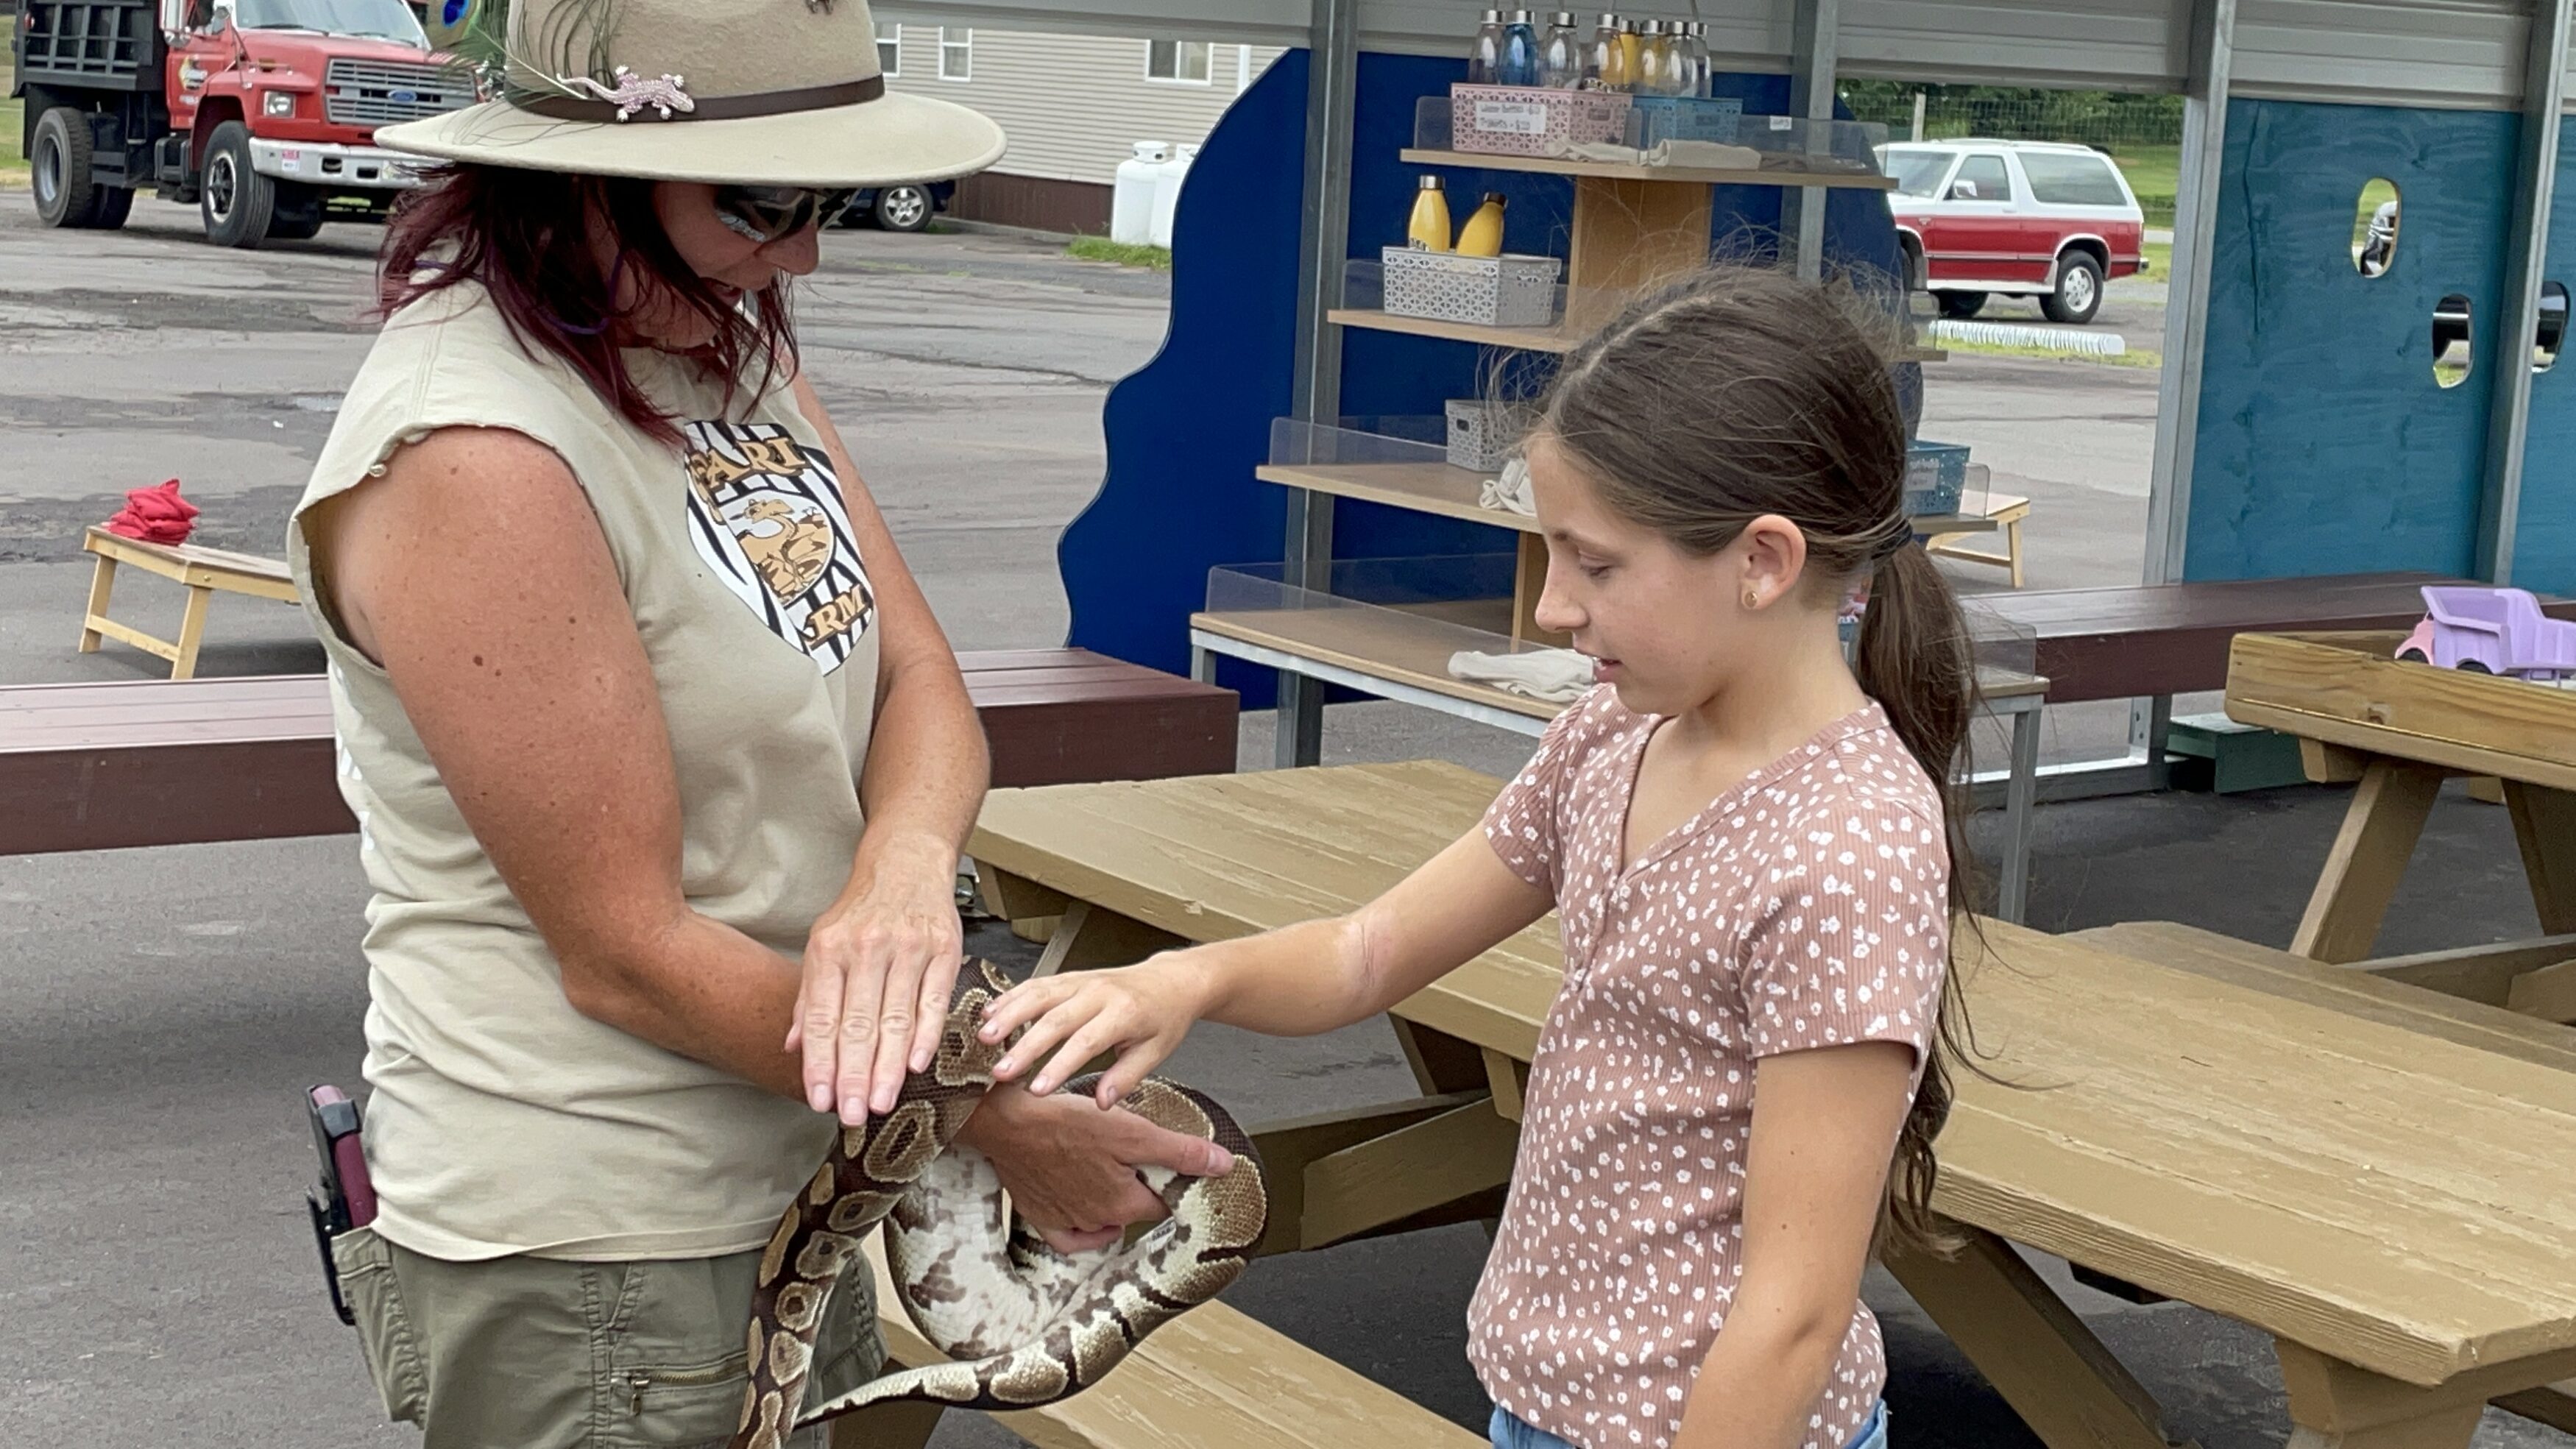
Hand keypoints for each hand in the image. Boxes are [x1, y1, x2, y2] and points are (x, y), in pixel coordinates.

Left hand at [788, 829, 965, 1124]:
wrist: (908, 864)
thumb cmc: (862, 911)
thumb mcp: (822, 943)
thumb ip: (809, 998)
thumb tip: (791, 1047)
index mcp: (829, 950)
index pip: (822, 1017)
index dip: (820, 1062)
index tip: (819, 1100)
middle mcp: (866, 948)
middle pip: (858, 1024)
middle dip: (853, 1075)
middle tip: (850, 1114)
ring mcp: (907, 948)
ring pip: (895, 1018)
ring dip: (887, 1067)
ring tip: (879, 1102)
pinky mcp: (943, 950)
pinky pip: (933, 1000)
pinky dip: (925, 1036)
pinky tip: (917, 1066)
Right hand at [961, 1082, 1236, 1253]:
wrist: (1004, 1122)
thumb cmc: (1064, 1121)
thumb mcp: (1132, 1131)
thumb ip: (1179, 1152)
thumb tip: (1223, 1166)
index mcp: (1123, 1204)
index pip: (1163, 1204)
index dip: (1169, 1183)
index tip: (1167, 1166)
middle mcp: (1096, 1221)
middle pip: (1132, 1211)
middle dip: (1139, 1189)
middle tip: (1134, 1158)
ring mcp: (1065, 1221)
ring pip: (1102, 1221)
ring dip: (1110, 1202)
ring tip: (1110, 1171)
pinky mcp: (1039, 1215)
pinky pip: (1068, 1237)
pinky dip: (1081, 1228)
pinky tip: (1087, 1208)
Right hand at [978, 956, 1209, 1106]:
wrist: (1172, 981)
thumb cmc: (1164, 1019)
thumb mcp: (1156, 1051)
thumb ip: (1127, 1076)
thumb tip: (1103, 1102)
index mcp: (1124, 1013)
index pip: (1086, 1041)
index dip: (1059, 1066)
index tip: (1036, 1090)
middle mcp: (1099, 993)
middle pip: (1055, 1019)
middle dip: (1024, 1046)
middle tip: (999, 1072)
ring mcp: (1082, 981)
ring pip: (1039, 995)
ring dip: (1008, 1015)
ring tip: (984, 1038)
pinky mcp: (1070, 976)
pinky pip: (1036, 984)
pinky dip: (1010, 996)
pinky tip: (989, 1012)